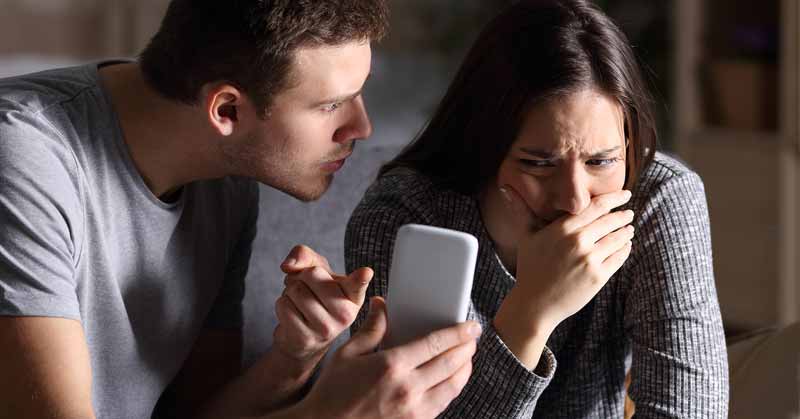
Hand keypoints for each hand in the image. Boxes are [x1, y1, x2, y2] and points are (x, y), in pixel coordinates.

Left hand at [273, 245, 372, 362]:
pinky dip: (282, 304)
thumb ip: (305, 255)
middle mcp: (345, 314)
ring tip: (300, 302)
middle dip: (301, 276)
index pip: (357, 284)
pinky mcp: (306, 339)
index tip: (366, 272)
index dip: (361, 277)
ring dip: (289, 291)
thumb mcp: (315, 269)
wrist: (301, 335)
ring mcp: (326, 329)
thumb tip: (289, 265)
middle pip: (312, 274)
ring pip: (295, 290)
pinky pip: (284, 306)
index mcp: (354, 296)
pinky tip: (293, 314)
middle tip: (308, 289)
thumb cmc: (313, 296)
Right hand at [294, 297, 480, 418]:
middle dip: (468, 348)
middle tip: (473, 338)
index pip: (436, 343)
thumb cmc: (331, 392)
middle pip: (452, 364)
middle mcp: (407, 389)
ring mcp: (413, 411)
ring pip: (453, 387)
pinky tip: (450, 380)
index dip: (459, 333)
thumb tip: (383, 305)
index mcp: (391, 365)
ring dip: (465, 370)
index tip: (472, 326)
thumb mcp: (347, 355)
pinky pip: (442, 405)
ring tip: (466, 357)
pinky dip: (452, 389)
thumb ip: (371, 328)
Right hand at [494, 187, 633, 364]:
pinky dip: (625, 250)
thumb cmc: (530, 268)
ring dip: (626, 232)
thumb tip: (505, 187)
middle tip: (629, 213)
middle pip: (610, 221)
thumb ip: (521, 210)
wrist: (535, 304)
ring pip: (617, 239)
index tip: (625, 195)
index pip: (596, 206)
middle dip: (623, 215)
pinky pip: (618, 258)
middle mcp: (578, 241)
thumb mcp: (526, 237)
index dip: (614, 198)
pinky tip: (625, 246)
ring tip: (629, 229)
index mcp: (563, 228)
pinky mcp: (598, 277)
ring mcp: (589, 260)